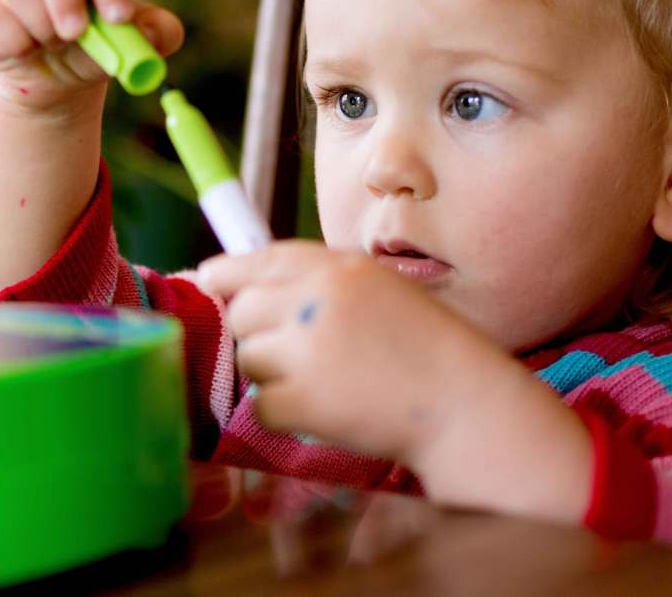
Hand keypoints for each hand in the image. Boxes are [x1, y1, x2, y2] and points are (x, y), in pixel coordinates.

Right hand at [0, 0, 183, 112]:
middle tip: (77, 34)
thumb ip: (157, 34)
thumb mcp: (131, 45)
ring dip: (40, 26)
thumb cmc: (95, 49)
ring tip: (53, 46)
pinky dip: (14, 44)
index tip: (120, 18)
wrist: (54, 79)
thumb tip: (151, 30)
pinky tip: (26, 51)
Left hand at [199, 241, 593, 522]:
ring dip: (273, 374)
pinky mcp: (305, 400)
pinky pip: (262, 405)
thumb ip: (318, 282)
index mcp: (337, 267)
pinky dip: (286, 413)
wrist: (464, 404)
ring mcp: (308, 350)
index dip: (225, 274)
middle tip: (293, 353)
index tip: (208, 282)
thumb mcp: (379, 289)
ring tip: (324, 381)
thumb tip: (240, 287)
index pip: (255, 259)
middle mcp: (317, 299)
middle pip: (242, 310)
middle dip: (257, 333)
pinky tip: (325, 409)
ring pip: (248, 357)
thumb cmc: (424, 347)